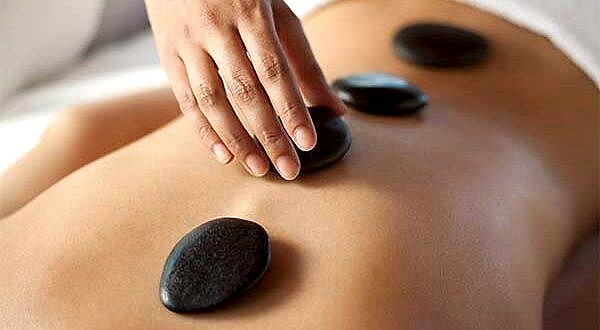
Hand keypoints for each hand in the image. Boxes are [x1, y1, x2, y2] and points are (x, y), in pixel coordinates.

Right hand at [145, 0, 345, 179]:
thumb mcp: (276, 14)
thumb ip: (303, 61)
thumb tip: (333, 107)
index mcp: (250, 11)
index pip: (275, 70)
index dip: (292, 110)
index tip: (307, 142)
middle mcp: (216, 26)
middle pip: (246, 91)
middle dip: (269, 134)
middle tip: (288, 168)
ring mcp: (188, 41)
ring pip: (212, 100)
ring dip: (237, 139)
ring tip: (260, 167)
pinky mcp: (167, 53)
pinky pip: (185, 99)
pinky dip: (204, 131)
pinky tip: (224, 155)